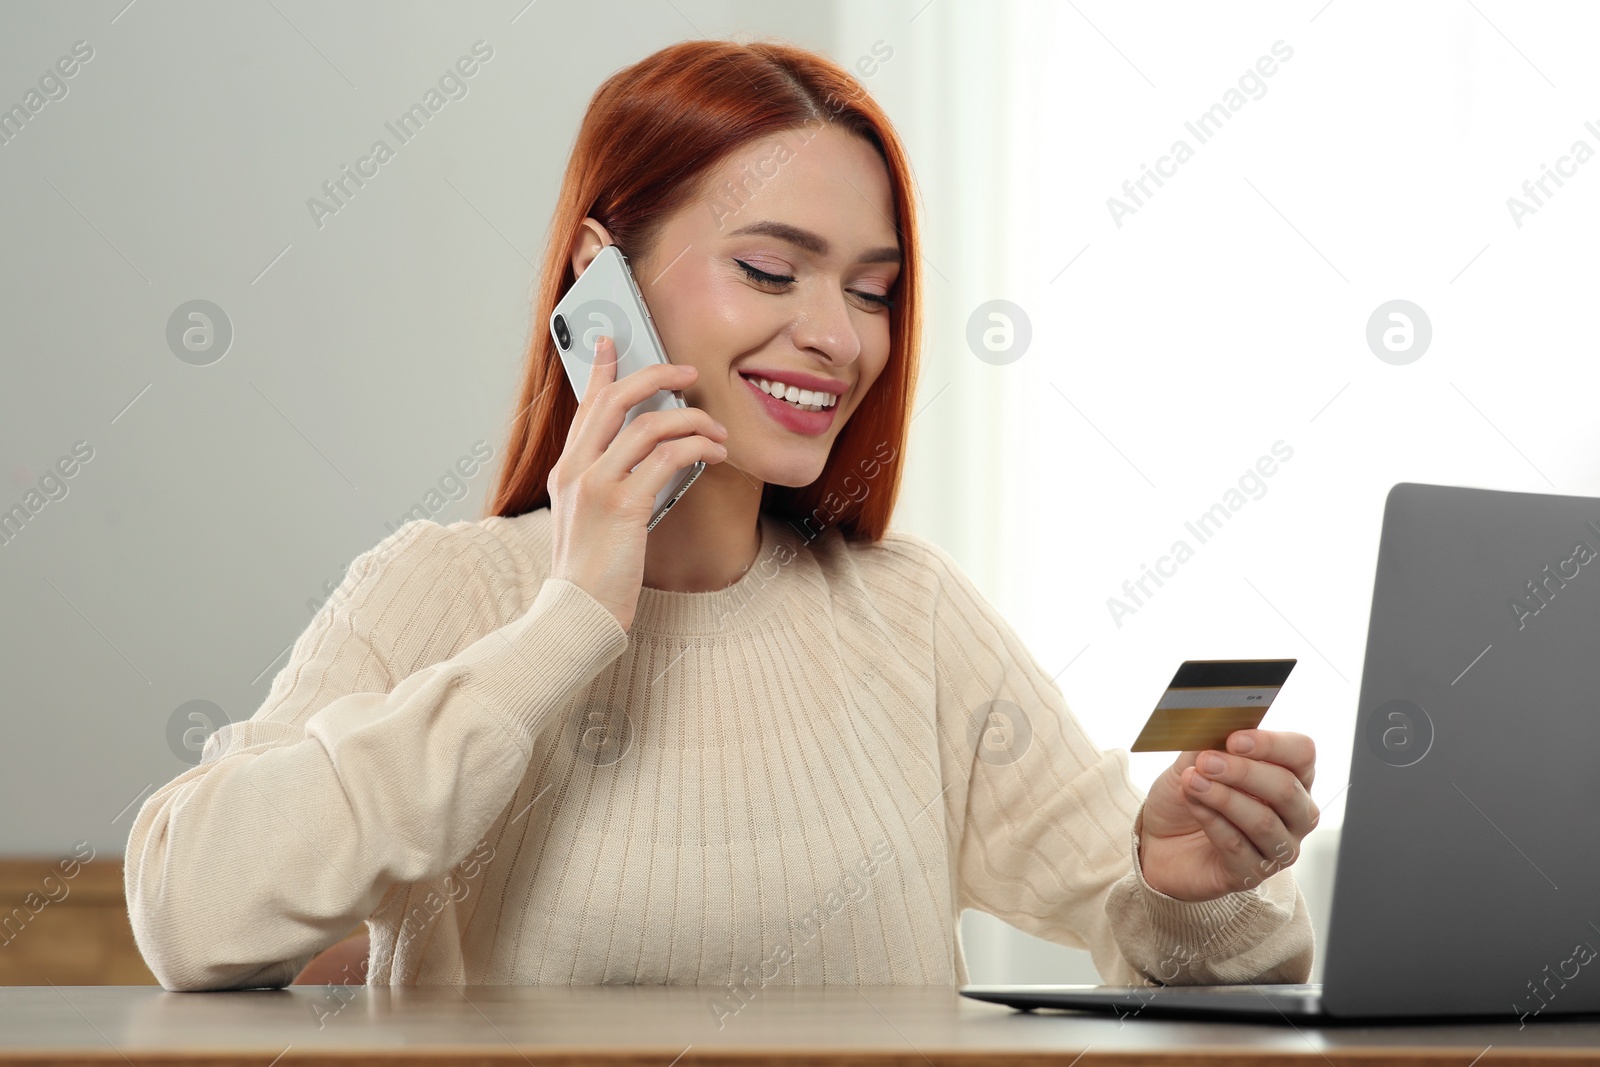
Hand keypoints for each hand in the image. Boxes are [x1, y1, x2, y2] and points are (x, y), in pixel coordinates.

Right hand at [547, 335, 729, 631]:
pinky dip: (696, 448)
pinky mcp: (624, 506)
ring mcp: (598, 486)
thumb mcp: (587, 520)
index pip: (585, 406)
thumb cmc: (590, 574)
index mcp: (566, 471)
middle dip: (656, 376)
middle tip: (687, 372)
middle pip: (615, 400)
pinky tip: (712, 453)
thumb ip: (608, 484)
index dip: (601, 369)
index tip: (612, 342)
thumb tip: (648, 457)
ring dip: (692, 420)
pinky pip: (667, 458)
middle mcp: (576, 471)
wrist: (578, 613)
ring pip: (649, 425)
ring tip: (716, 431)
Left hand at [1137, 729, 1318, 902]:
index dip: (1271, 744)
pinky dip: (1211, 820)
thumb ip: (1209, 743)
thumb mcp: (1193, 761)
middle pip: (1286, 789)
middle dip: (1243, 772)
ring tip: (1190, 781)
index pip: (1301, 754)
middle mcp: (1295, 814)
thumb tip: (1216, 723)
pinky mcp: (1252, 874)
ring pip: (1262, 821)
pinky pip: (1237, 846)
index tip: (1234, 739)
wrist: (1159, 839)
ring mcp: (1278, 848)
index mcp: (1291, 776)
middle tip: (1206, 761)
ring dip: (1223, 797)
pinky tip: (1192, 804)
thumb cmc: (1188, 794)